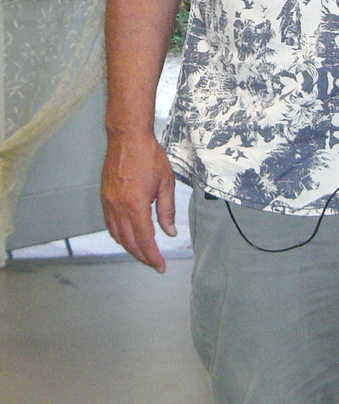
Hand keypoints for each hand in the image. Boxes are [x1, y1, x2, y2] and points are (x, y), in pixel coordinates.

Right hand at [101, 130, 175, 272]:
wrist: (127, 137)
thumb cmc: (148, 155)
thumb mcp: (166, 182)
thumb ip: (167, 210)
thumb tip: (169, 231)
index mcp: (136, 206)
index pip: (145, 240)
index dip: (153, 256)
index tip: (160, 266)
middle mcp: (119, 207)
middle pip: (129, 242)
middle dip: (142, 256)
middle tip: (153, 262)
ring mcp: (109, 203)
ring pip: (117, 235)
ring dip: (130, 247)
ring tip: (142, 252)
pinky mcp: (104, 197)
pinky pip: (109, 223)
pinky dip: (118, 234)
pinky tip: (127, 235)